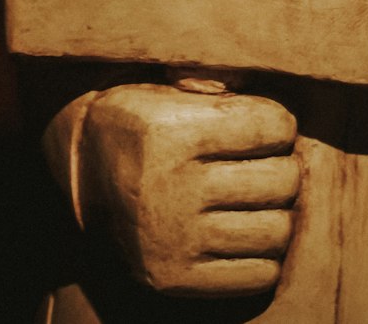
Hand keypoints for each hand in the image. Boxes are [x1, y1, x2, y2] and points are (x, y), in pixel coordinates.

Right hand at [78, 82, 298, 296]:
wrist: (83, 174)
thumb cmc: (139, 122)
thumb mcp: (166, 89)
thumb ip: (219, 89)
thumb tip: (281, 115)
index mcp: (169, 132)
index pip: (267, 127)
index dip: (280, 123)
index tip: (271, 125)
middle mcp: (170, 189)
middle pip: (278, 181)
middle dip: (284, 166)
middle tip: (270, 161)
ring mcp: (172, 240)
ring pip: (274, 231)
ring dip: (279, 211)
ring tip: (262, 198)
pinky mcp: (175, 278)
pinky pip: (257, 274)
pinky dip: (266, 254)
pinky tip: (248, 230)